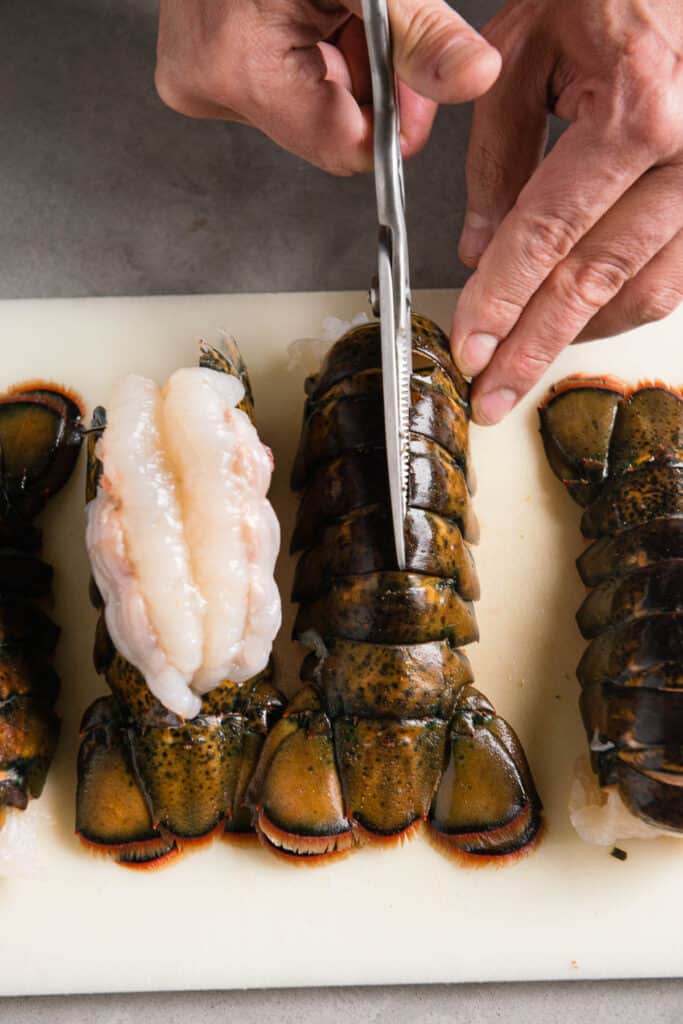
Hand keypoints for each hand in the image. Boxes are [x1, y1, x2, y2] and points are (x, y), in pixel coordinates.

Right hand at [155, 0, 499, 175]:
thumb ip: (418, 30)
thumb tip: (473, 78)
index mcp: (243, 70)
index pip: (347, 148)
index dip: (395, 119)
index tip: (414, 76)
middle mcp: (210, 89)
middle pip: (329, 132)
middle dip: (367, 84)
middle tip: (368, 21)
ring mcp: (202, 83)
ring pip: (309, 112)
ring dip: (341, 67)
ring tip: (330, 8)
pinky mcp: (203, 71)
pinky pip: (281, 89)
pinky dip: (312, 57)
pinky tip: (308, 16)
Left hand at [451, 0, 682, 424]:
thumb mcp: (527, 51)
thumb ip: (496, 157)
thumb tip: (476, 251)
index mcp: (638, 109)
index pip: (548, 234)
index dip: (501, 300)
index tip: (470, 349)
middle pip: (597, 280)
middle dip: (535, 347)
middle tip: (494, 395)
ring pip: (648, 293)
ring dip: (582, 335)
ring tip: (528, 359)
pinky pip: (678, 274)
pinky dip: (624, 304)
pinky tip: (583, 317)